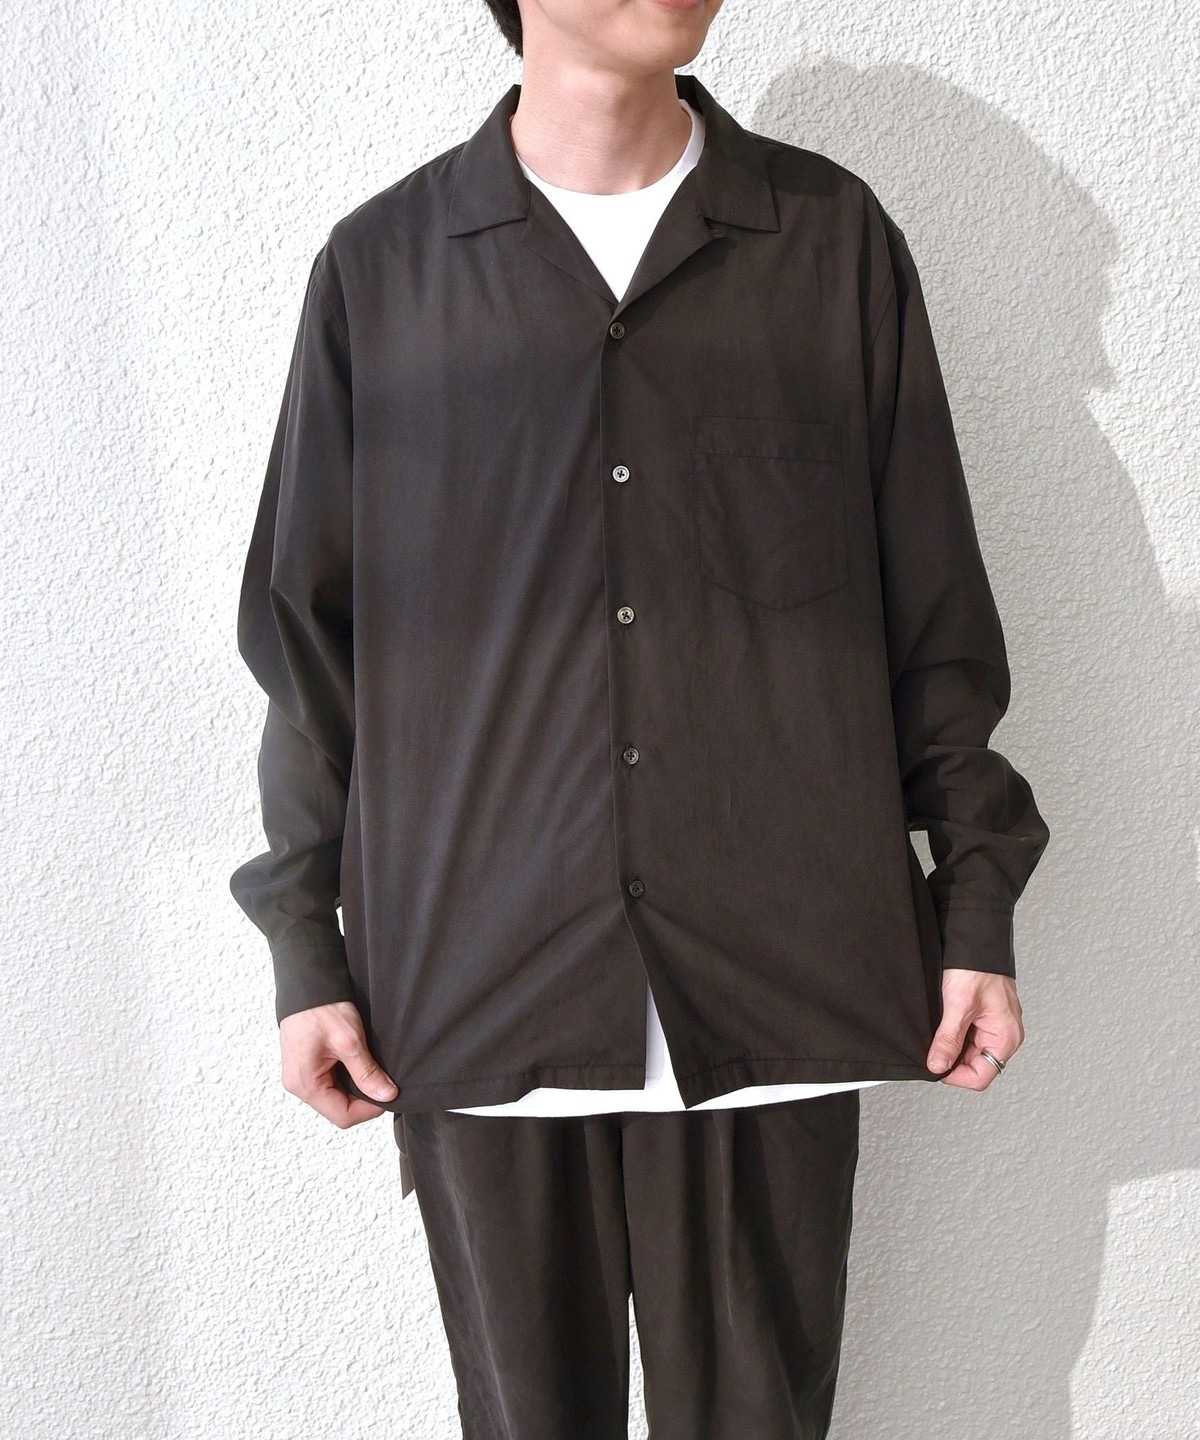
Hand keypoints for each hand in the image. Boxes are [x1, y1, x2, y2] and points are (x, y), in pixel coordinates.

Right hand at [279, 999, 398, 1126]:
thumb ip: (367, 1072)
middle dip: (364, 1098)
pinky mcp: (308, 1066)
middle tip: (383, 1079)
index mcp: (305, 1084)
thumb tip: (386, 1095)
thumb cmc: (322, 1008)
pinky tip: (358, 1063)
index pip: (342, 1116)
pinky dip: (348, 1077)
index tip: (388, 1093)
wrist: (308, 983)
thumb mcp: (350, 1041)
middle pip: (339, 1108)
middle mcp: (299, 1085)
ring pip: (336, 1096)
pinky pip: (331, 1082)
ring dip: (356, 1087)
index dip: (369, 1109)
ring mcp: (302, 1076)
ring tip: (371, 1068)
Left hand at [926, 968, 1023, 1089]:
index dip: (955, 1076)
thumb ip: (948, 1039)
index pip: (981, 1076)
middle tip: (932, 1048)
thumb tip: (938, 1066)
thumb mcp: (958, 1005)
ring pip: (970, 1053)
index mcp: (1006, 1037)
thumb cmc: (977, 967)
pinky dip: (954, 1036)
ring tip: (938, 1033)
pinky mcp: (985, 1018)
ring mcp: (994, 1027)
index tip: (934, 1066)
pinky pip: (968, 1038)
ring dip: (952, 1048)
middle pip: (975, 1066)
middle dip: (952, 1061)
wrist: (977, 940)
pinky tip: (943, 1026)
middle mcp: (1004, 1036)